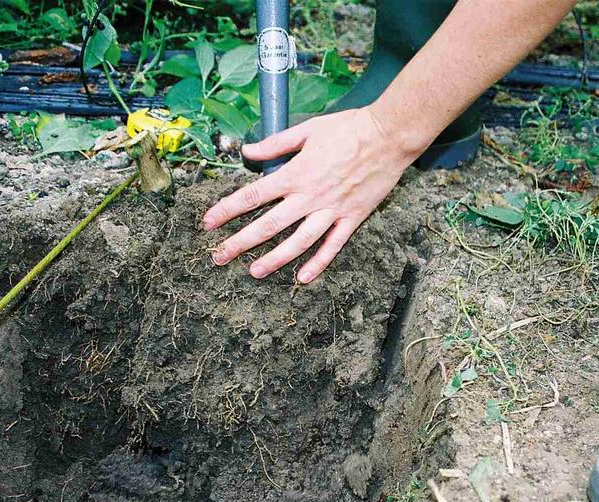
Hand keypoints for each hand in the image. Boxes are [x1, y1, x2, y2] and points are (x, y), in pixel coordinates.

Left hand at [203, 106, 418, 282]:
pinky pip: (333, 246)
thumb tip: (248, 152)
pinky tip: (303, 277)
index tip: (209, 222)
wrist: (389, 136)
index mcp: (295, 174)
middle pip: (268, 225)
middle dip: (240, 242)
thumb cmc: (349, 128)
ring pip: (298, 242)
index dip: (227, 210)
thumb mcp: (308, 129)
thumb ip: (276, 144)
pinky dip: (318, 263)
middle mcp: (310, 197)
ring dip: (274, 259)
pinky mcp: (352, 218)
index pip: (252, 195)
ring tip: (254, 272)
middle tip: (218, 257)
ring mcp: (331, 210)